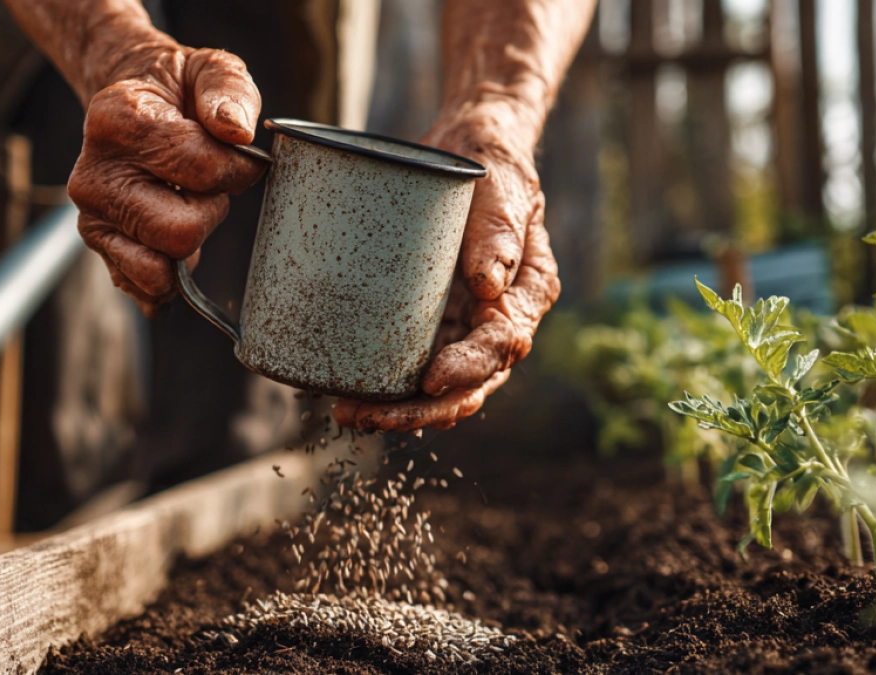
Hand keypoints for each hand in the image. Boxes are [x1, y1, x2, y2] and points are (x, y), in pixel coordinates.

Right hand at [66, 40, 265, 315]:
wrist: (132, 102)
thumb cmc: (180, 90)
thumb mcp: (212, 70)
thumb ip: (229, 92)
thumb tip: (236, 131)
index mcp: (119, 122)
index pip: (201, 170)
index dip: (238, 170)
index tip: (237, 157)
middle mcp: (94, 174)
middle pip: (179, 232)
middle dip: (211, 213)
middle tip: (206, 186)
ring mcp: (91, 215)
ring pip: (160, 269)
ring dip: (191, 245)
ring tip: (185, 207)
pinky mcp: (99, 244)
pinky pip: (141, 286)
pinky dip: (169, 279)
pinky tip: (176, 250)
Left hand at [335, 102, 560, 430]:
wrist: (468, 147)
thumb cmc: (490, 164)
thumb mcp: (500, 189)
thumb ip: (499, 233)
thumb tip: (490, 286)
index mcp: (526, 292)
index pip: (502, 344)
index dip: (469, 369)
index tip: (432, 380)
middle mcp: (498, 318)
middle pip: (470, 381)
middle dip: (424, 408)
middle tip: (372, 417)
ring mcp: (464, 324)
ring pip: (440, 384)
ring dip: (400, 407)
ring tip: (350, 415)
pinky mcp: (433, 319)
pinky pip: (413, 361)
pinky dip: (387, 384)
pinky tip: (349, 393)